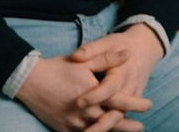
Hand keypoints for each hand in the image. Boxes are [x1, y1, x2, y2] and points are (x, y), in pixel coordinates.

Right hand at [16, 51, 133, 131]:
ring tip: (125, 131)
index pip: (120, 102)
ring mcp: (74, 123)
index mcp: (93, 94)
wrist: (29, 81)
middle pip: (112, 122)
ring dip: (113, 131)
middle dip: (128, 125)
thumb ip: (107, 58)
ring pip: (98, 131)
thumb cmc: (58, 68)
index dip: (136, 104)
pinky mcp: (64, 129)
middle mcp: (85, 112)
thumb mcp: (84, 60)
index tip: (148, 104)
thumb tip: (127, 54)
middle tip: (141, 127)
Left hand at [70, 25, 163, 131]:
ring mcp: (131, 99)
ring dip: (106, 129)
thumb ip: (92, 49)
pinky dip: (111, 128)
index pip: (109, 88)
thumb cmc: (122, 45)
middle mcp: (129, 89)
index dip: (94, 96)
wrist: (144, 49)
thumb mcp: (108, 41)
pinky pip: (120, 119)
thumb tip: (76, 55)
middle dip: (101, 124)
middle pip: (116, 111)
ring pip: (119, 118)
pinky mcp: (130, 104)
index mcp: (122, 73)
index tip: (78, 102)